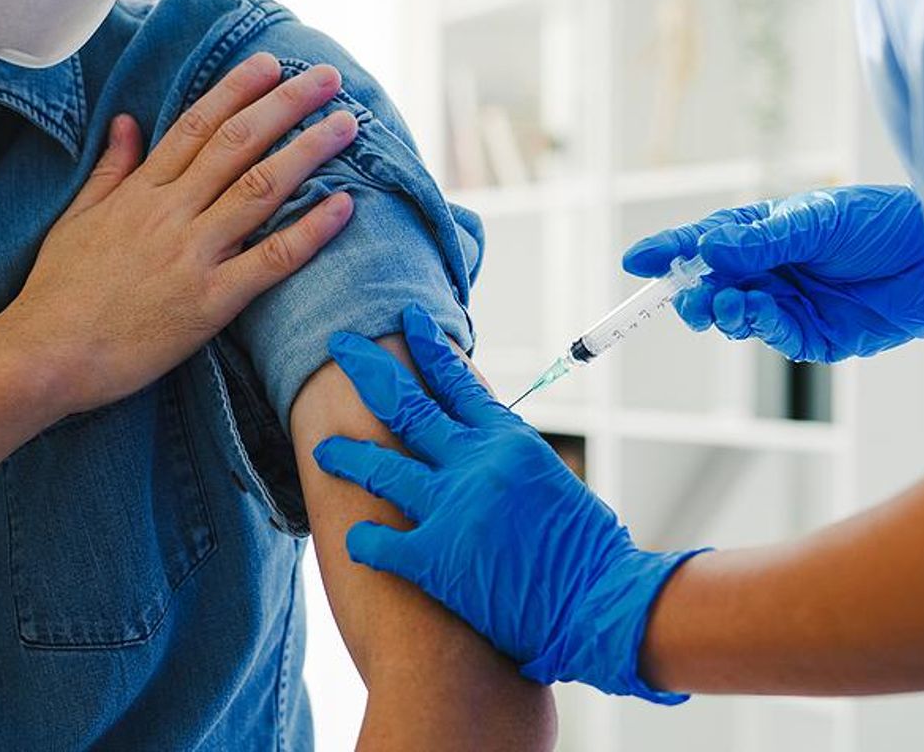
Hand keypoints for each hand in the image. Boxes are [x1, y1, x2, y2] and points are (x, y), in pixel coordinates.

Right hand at [0, 53, 357, 415]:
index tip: (271, 64)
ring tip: (349, 124)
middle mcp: (170, 213)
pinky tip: (345, 205)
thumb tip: (127, 120)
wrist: (43, 356)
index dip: (237, 90)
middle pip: (238, 143)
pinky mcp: (211, 302)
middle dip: (286, 104)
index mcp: (139, 193)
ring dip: (308, 151)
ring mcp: (192, 255)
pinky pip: (271, 259)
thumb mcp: (77, 219)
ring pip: (260, 188)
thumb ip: (110, 170)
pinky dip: (310, 231)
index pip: (196, 125)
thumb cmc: (57, 293)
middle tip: (328, 77)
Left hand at [313, 305, 709, 700]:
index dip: (428, 349)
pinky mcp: (436, 557)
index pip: (458, 381)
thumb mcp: (551, 481)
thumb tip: (482, 445)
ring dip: (347, 455)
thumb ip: (509, 459)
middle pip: (406, 405)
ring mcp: (451, 507)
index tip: (407, 322)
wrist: (599, 602)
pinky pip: (379, 541)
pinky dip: (364, 539)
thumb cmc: (587, 550)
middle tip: (340, 346)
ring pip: (380, 467)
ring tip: (324, 449)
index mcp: (508, 440)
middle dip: (367, 370)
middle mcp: (475, 463)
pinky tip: (354, 539)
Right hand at [621, 185, 923, 362]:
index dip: (667, 252)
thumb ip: (759, 241)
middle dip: (689, 293)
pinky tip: (761, 309)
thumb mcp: (815, 221)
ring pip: (731, 316)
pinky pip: (769, 334)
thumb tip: (707, 248)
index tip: (635, 262)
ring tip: (726, 302)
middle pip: (708, 286)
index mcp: (761, 232)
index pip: (702, 243)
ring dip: (721, 311)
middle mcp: (766, 269)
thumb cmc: (880, 223)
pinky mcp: (807, 336)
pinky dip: (758, 324)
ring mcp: (784, 303)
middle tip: (685, 298)